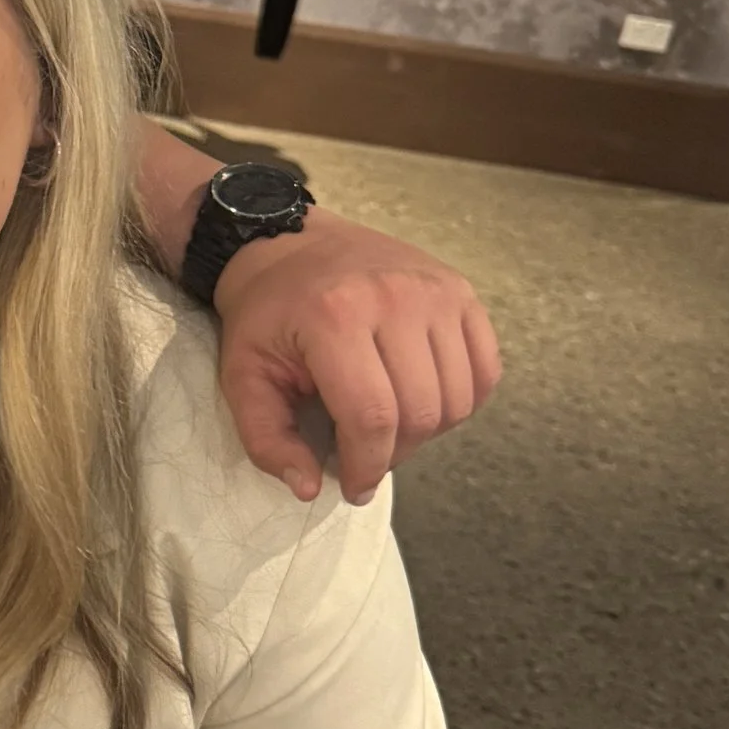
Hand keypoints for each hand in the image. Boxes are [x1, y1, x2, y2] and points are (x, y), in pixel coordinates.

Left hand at [212, 211, 500, 506]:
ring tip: (390, 424)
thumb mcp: (243, 375)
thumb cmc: (266, 313)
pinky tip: (422, 398)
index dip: (366, 466)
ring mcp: (436, 290)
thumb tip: (309, 488)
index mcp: (337, 316)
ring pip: (458, 398)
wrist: (288, 240)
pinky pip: (485, 370)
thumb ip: (267, 439)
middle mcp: (396, 297)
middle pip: (421, 412)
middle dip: (395, 454)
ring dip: (428, 430)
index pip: (372, 418)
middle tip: (367, 455)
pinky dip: (461, 400)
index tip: (354, 485)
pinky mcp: (460, 290)